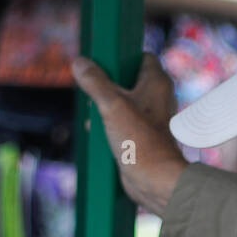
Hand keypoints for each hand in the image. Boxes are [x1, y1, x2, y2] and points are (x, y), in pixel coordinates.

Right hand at [73, 52, 187, 215]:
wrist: (155, 181)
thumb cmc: (140, 141)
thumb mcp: (111, 105)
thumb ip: (95, 82)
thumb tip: (79, 62)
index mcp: (157, 82)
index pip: (142, 56)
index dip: (122, 56)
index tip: (102, 61)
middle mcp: (157, 98)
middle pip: (127, 80)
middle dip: (106, 84)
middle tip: (91, 89)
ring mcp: (150, 119)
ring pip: (122, 103)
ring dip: (104, 107)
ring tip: (91, 113)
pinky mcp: (141, 137)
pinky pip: (121, 123)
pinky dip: (108, 124)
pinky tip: (94, 131)